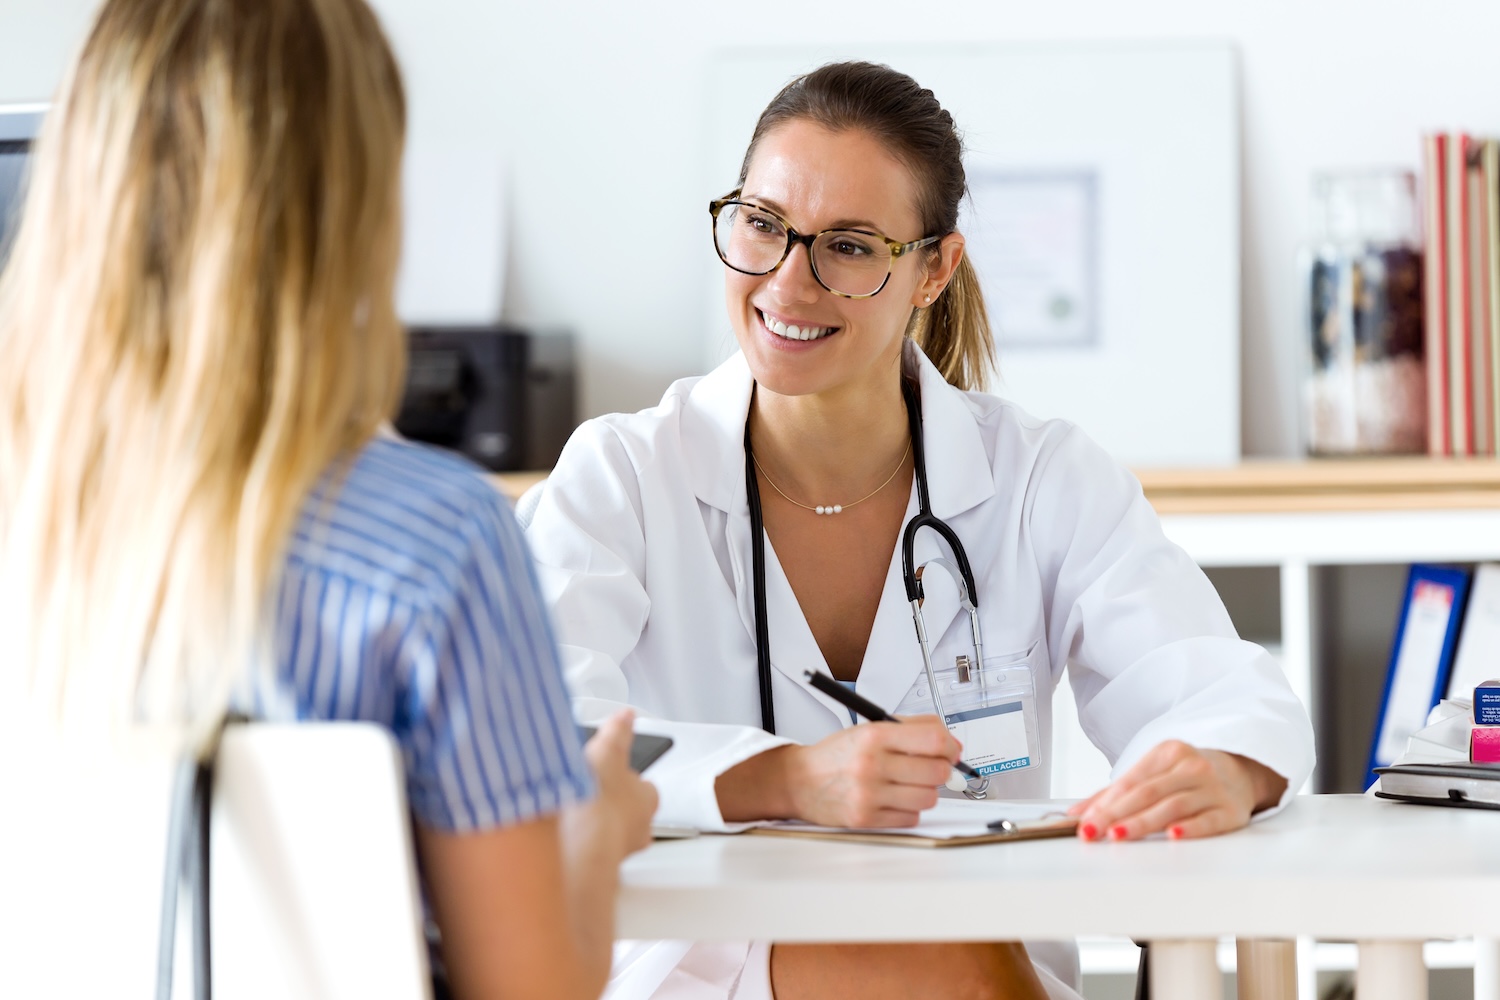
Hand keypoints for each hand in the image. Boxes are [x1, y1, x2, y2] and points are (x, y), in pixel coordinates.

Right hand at [565, 710, 657, 858]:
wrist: (580, 844)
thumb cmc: (600, 802)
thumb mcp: (607, 751)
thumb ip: (617, 732)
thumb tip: (626, 716)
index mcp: (647, 799)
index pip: (645, 787)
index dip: (628, 779)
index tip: (614, 773)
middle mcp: (639, 829)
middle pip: (630, 813)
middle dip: (612, 805)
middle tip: (590, 795)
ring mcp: (619, 850)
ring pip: (611, 836)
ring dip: (595, 827)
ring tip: (572, 814)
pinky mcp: (596, 864)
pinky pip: (591, 852)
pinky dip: (579, 844)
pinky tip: (563, 835)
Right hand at [783, 716, 961, 827]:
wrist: (799, 781)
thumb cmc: (837, 755)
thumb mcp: (869, 728)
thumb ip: (912, 729)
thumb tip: (951, 744)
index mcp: (874, 735)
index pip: (933, 739)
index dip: (950, 746)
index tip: (951, 750)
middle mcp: (871, 764)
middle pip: (937, 771)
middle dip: (940, 770)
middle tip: (929, 767)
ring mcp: (869, 794)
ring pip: (928, 798)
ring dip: (924, 791)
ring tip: (907, 784)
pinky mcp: (866, 819)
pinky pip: (911, 818)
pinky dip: (908, 810)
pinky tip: (892, 799)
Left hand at [1067, 740, 1286, 841]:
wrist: (1242, 771)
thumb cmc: (1187, 775)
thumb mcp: (1154, 773)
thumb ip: (1114, 793)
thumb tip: (1076, 814)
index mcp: (1168, 753)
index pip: (1130, 781)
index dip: (1104, 803)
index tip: (1084, 823)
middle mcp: (1191, 767)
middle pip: (1147, 793)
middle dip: (1116, 814)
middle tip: (1093, 832)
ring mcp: (1212, 788)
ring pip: (1172, 806)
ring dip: (1143, 822)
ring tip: (1119, 835)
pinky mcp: (1231, 810)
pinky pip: (1208, 820)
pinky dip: (1190, 829)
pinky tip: (1173, 836)